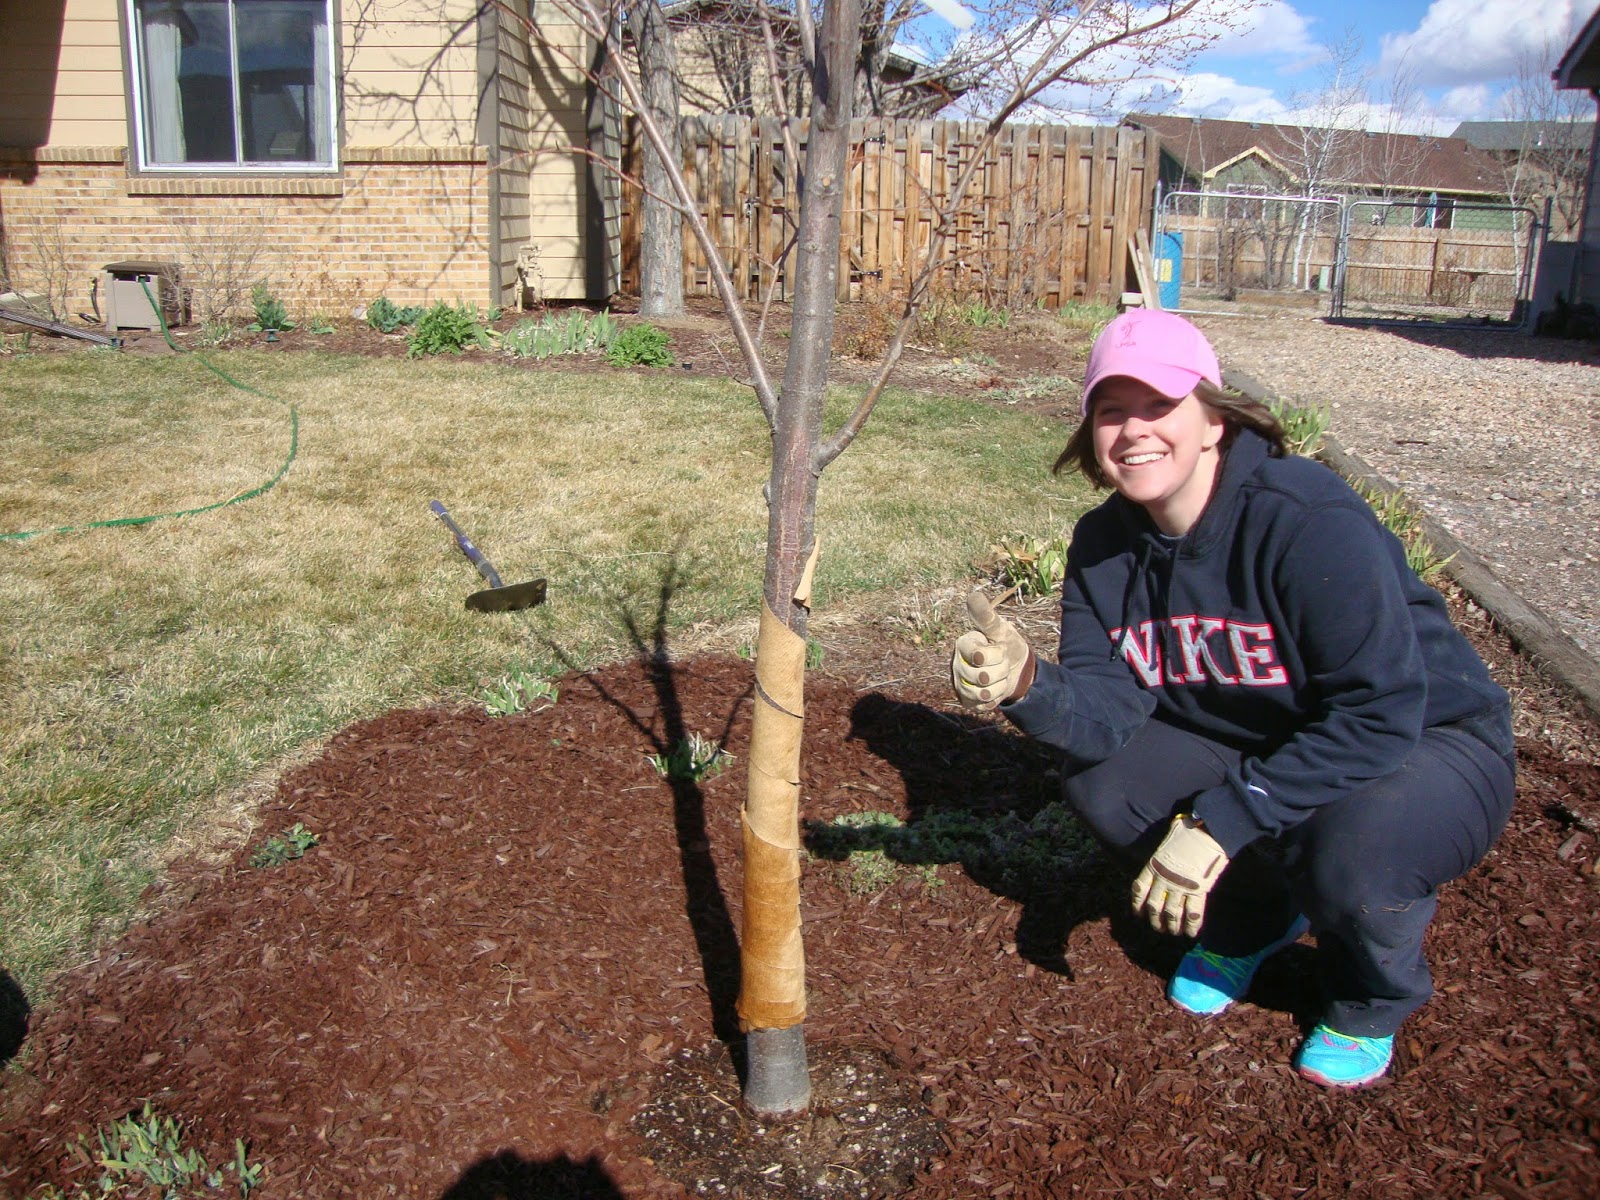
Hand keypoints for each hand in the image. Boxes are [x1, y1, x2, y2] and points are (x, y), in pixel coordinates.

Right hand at [950, 590, 1034, 710]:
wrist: (1017, 670)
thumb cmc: (1007, 645)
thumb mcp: (1001, 630)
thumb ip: (987, 617)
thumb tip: (973, 595)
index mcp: (963, 644)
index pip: (980, 656)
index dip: (997, 655)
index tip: (1000, 648)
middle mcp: (957, 664)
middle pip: (983, 677)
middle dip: (1001, 671)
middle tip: (1002, 663)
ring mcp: (960, 683)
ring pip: (983, 693)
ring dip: (999, 686)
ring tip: (999, 677)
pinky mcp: (966, 700)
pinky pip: (982, 705)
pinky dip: (995, 699)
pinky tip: (995, 690)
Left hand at [1131, 815, 1228, 936]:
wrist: (1206, 832)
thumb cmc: (1189, 831)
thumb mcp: (1169, 839)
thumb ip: (1166, 847)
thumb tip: (1170, 838)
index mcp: (1154, 866)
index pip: (1140, 889)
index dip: (1138, 905)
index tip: (1138, 915)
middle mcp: (1163, 879)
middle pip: (1154, 906)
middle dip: (1155, 921)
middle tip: (1158, 928)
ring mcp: (1180, 887)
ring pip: (1171, 913)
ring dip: (1172, 926)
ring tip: (1173, 933)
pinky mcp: (1197, 891)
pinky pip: (1192, 914)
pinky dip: (1191, 926)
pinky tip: (1191, 933)